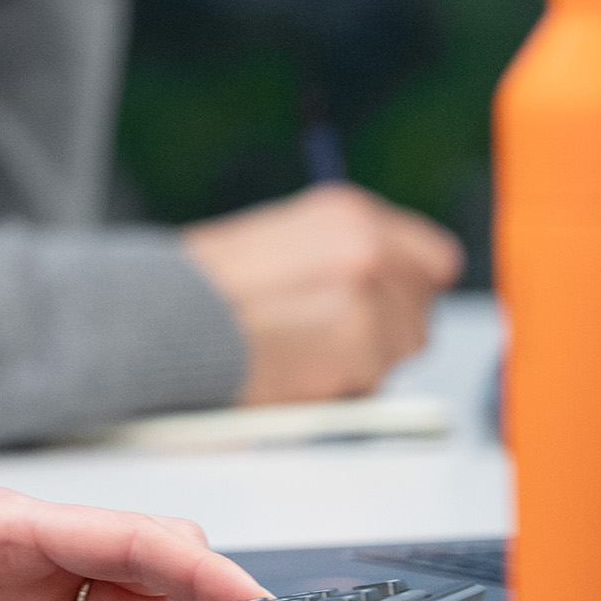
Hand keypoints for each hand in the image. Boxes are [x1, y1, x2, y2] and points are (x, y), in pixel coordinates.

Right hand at [181, 184, 464, 404]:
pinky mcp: (361, 348)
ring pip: (407, 345)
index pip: (433, 257)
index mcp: (349, 214)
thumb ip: (339, 257)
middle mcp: (370, 246)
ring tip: (308, 352)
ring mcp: (369, 297)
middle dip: (390, 326)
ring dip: (371, 358)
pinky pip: (379, 380)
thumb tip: (380, 289)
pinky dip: (349, 386)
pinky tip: (302, 370)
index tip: (387, 306)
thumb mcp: (281, 243)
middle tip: (336, 338)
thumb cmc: (204, 288)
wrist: (167, 319)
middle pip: (423, 304)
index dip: (408, 288)